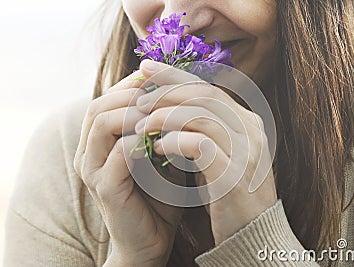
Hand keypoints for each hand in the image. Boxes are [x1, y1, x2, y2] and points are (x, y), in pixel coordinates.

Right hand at [73, 71, 183, 266]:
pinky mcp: (105, 188)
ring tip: (163, 114)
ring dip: (135, 112)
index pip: (108, 98)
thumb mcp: (162, 154)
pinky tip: (163, 141)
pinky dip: (140, 141)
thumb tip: (178, 91)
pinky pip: (118, 153)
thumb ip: (162, 127)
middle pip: (100, 104)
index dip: (134, 84)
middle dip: (133, 93)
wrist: (153, 240)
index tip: (163, 78)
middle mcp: (89, 152)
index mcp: (100, 141)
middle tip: (164, 92)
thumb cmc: (160, 196)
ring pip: (102, 121)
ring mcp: (93, 170)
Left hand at [136, 60, 277, 244]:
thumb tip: (168, 109)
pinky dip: (173, 142)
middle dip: (167, 89)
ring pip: (201, 115)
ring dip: (165, 116)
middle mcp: (251, 130)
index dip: (176, 76)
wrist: (252, 235)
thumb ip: (202, 130)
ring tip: (141, 122)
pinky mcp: (233, 174)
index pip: (208, 88)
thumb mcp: (219, 156)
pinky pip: (199, 145)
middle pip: (204, 94)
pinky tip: (156, 147)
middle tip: (138, 93)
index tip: (146, 69)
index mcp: (247, 122)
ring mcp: (246, 151)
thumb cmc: (229, 195)